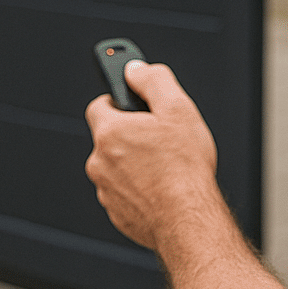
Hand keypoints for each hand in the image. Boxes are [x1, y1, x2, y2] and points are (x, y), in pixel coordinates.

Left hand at [84, 61, 218, 250]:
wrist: (188, 220)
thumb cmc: (185, 168)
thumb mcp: (178, 110)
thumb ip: (153, 80)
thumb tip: (135, 68)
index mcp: (110, 132)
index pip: (99, 105)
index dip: (118, 101)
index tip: (133, 104)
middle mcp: (99, 162)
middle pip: (109, 138)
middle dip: (131, 135)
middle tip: (160, 138)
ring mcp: (106, 190)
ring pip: (116, 167)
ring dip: (134, 164)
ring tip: (166, 167)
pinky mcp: (116, 213)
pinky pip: (124, 193)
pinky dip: (139, 189)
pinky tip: (163, 189)